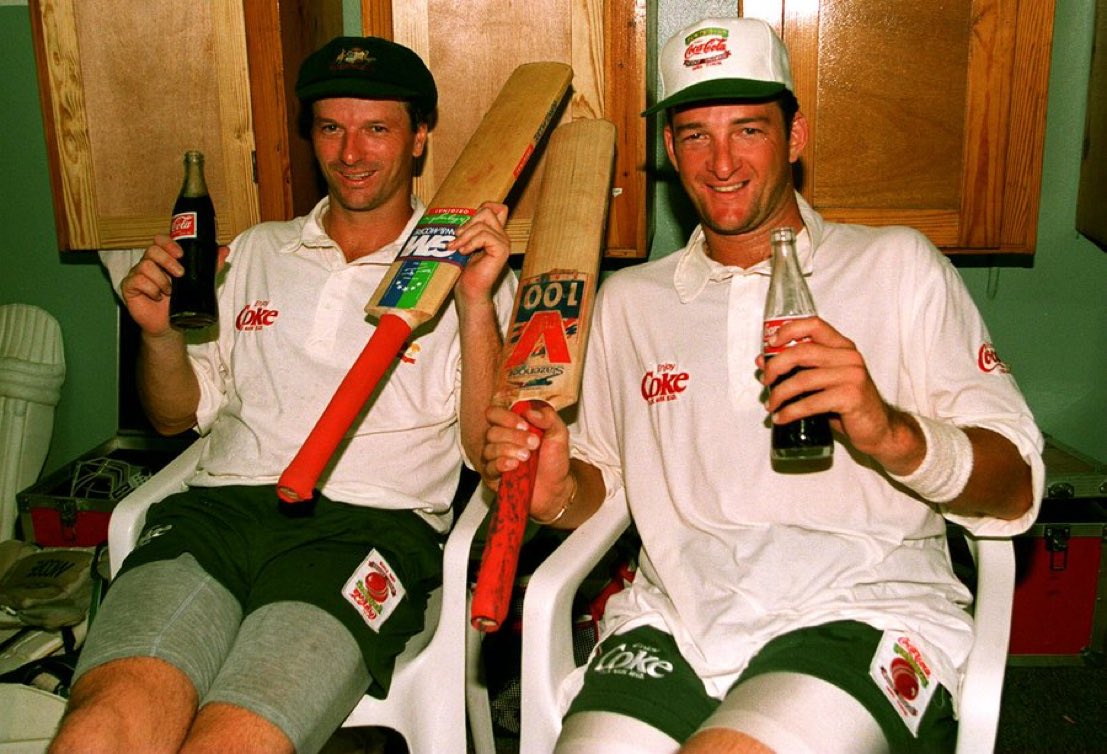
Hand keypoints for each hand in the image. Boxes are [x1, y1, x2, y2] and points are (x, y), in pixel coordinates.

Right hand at [121, 235, 229, 336]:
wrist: (169, 324)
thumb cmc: (180, 301)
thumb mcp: (198, 282)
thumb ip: (210, 266)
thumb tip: (225, 250)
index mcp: (162, 258)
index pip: (160, 241)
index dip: (168, 243)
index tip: (181, 254)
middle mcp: (148, 263)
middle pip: (152, 250)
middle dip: (168, 261)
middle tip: (180, 275)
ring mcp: (136, 274)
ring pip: (145, 266)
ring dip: (161, 280)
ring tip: (169, 292)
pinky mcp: (129, 287)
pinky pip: (136, 280)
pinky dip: (150, 289)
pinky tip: (157, 296)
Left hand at [450, 202, 511, 307]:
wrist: (469, 290)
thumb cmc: (464, 270)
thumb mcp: (463, 243)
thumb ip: (466, 230)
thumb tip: (457, 216)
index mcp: (494, 233)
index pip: (496, 208)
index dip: (482, 208)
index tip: (464, 226)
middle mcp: (501, 236)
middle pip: (487, 211)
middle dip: (468, 223)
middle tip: (456, 239)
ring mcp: (503, 243)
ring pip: (483, 224)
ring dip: (464, 235)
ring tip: (456, 248)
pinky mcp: (501, 250)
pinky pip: (485, 236)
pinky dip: (471, 242)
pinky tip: (464, 252)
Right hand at [481, 403, 574, 520]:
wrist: (556, 487)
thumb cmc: (554, 461)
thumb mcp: (559, 434)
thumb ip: (549, 418)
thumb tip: (530, 412)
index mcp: (512, 427)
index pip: (494, 414)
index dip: (506, 417)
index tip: (524, 425)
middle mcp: (500, 441)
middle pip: (492, 432)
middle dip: (514, 436)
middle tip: (534, 443)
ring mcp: (495, 458)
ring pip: (489, 449)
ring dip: (508, 450)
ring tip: (527, 456)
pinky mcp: (493, 476)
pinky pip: (489, 467)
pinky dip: (501, 464)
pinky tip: (514, 465)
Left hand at [756, 316, 922, 471]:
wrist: (879, 429)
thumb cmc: (848, 403)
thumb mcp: (822, 382)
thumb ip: (798, 369)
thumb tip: (762, 361)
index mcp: (842, 347)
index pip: (813, 325)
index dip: (788, 331)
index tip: (770, 344)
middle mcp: (849, 357)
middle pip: (802, 351)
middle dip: (776, 367)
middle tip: (765, 381)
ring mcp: (852, 376)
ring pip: (803, 379)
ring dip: (780, 394)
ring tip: (771, 405)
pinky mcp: (851, 397)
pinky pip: (811, 402)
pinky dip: (791, 412)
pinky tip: (781, 418)